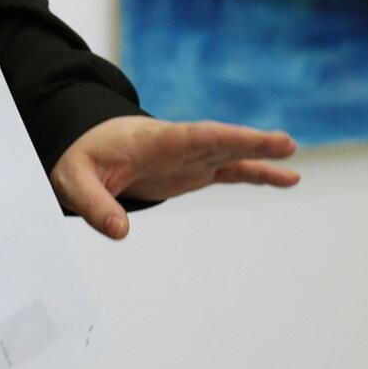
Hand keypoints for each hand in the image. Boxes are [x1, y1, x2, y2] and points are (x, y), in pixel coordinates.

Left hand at [51, 115, 298, 238]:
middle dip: (249, 142)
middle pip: (219, 141)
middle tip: (285, 143)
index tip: (250, 139)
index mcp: (153, 140)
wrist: (83, 145)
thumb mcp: (74, 180)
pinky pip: (228, 170)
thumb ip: (94, 205)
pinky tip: (283, 178)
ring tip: (293, 163)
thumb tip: (120, 231)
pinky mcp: (191, 171)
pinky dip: (254, 173)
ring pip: (230, 154)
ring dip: (260, 157)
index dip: (222, 137)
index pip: (192, 136)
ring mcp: (187, 157)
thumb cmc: (78, 157)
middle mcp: (177, 145)